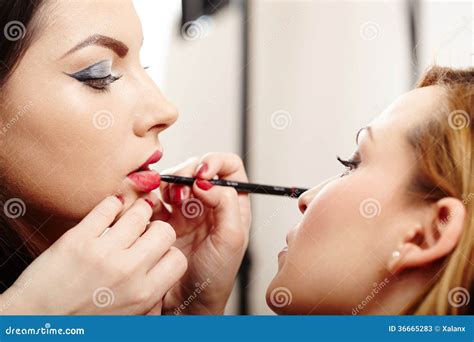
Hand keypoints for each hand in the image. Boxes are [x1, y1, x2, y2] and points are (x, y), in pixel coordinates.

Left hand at [0, 193, 186, 314]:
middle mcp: (127, 272)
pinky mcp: (78, 238)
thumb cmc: (80, 324)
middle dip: (157, 230)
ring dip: (138, 211)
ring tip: (131, 215)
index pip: (177, 259)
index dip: (168, 253)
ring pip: (139, 214)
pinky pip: (108, 206)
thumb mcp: (127, 319)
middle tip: (146, 232)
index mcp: (143, 294)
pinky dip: (112, 204)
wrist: (34, 323)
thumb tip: (162, 275)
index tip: (157, 251)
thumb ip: (150, 298)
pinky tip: (111, 210)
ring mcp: (103, 253)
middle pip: (164, 231)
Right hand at [153, 153, 250, 314]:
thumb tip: (207, 182)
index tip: (201, 173)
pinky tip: (153, 208)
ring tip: (166, 202)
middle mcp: (210, 204)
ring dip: (168, 184)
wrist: (187, 301)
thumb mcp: (231, 240)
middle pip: (198, 169)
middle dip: (186, 172)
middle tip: (179, 191)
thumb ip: (226, 204)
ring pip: (175, 181)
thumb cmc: (215, 276)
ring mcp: (186, 211)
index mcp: (232, 206)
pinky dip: (151, 197)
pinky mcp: (166, 221)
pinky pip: (156, 199)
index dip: (215, 162)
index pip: (229, 168)